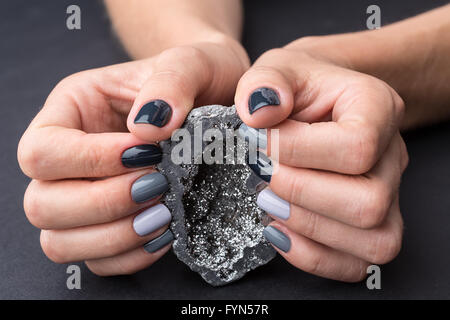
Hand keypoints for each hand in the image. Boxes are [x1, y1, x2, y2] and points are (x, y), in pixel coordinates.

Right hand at [17, 41, 248, 275]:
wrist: (216, 98)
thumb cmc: (197, 77)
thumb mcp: (191, 64)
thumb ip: (170, 82)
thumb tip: (148, 129)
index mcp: (72, 110)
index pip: (42, 151)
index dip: (91, 161)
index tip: (147, 155)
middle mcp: (69, 156)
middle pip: (42, 204)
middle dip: (104, 204)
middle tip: (158, 187)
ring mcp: (84, 195)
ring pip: (61, 241)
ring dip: (114, 236)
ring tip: (163, 214)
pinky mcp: (108, 224)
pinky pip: (99, 260)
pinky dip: (130, 256)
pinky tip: (165, 233)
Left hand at [235, 39, 407, 281]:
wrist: (316, 102)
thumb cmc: (298, 86)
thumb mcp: (277, 69)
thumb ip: (264, 83)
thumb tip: (258, 113)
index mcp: (377, 107)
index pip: (356, 145)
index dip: (298, 151)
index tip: (257, 142)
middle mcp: (391, 155)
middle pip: (369, 202)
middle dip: (301, 193)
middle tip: (262, 173)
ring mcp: (387, 194)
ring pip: (374, 240)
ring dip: (309, 228)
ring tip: (269, 201)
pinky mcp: (370, 224)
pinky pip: (356, 263)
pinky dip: (313, 255)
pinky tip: (278, 229)